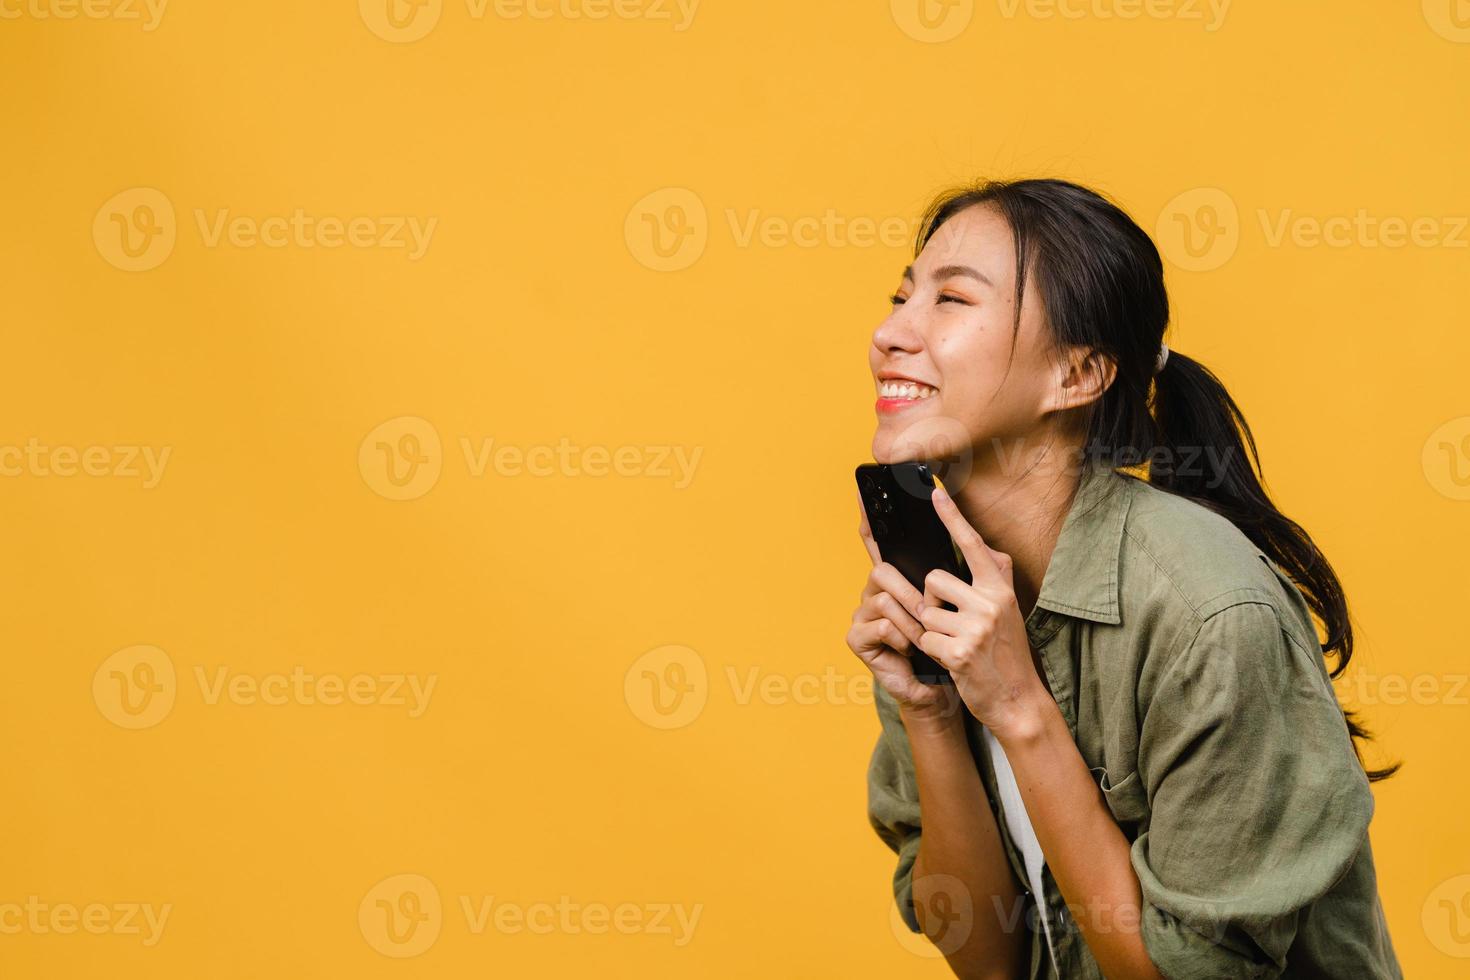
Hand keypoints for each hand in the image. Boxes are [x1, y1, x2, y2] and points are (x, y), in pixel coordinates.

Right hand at [847, 494, 957, 717]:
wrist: (944, 691)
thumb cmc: (955, 651)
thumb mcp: (969, 610)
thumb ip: (974, 578)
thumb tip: (992, 549)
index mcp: (900, 582)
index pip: (881, 546)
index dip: (872, 522)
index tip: (865, 496)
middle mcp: (876, 593)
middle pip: (884, 569)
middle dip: (916, 597)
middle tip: (934, 619)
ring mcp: (864, 615)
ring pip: (886, 597)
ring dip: (914, 624)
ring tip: (929, 643)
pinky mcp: (857, 638)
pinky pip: (882, 625)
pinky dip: (903, 640)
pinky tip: (911, 653)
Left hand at [917, 484, 1049, 738]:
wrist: (1019, 700)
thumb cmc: (1007, 654)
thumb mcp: (1009, 612)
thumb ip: (996, 580)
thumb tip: (991, 550)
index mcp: (999, 589)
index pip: (974, 545)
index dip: (953, 518)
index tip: (935, 494)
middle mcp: (990, 603)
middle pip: (933, 580)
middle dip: (932, 602)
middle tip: (952, 624)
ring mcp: (975, 628)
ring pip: (925, 612)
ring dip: (932, 631)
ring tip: (956, 645)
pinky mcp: (959, 652)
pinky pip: (925, 640)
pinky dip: (932, 653)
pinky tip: (953, 662)